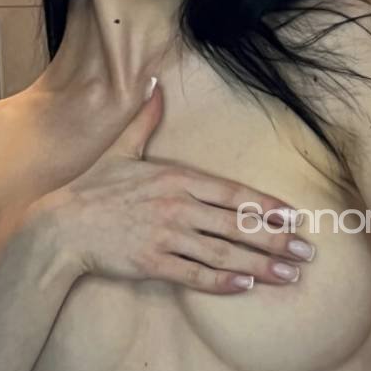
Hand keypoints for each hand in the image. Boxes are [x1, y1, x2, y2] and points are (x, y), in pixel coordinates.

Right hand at [31, 82, 313, 292]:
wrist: (61, 225)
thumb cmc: (94, 187)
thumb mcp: (122, 148)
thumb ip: (145, 120)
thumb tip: (155, 84)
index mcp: (175, 177)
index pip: (231, 193)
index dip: (265, 206)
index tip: (294, 216)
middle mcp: (177, 206)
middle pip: (236, 224)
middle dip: (276, 238)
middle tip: (308, 251)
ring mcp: (165, 236)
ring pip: (222, 252)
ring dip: (260, 264)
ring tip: (290, 274)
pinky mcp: (152, 263)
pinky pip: (194, 274)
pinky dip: (222, 281)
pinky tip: (246, 286)